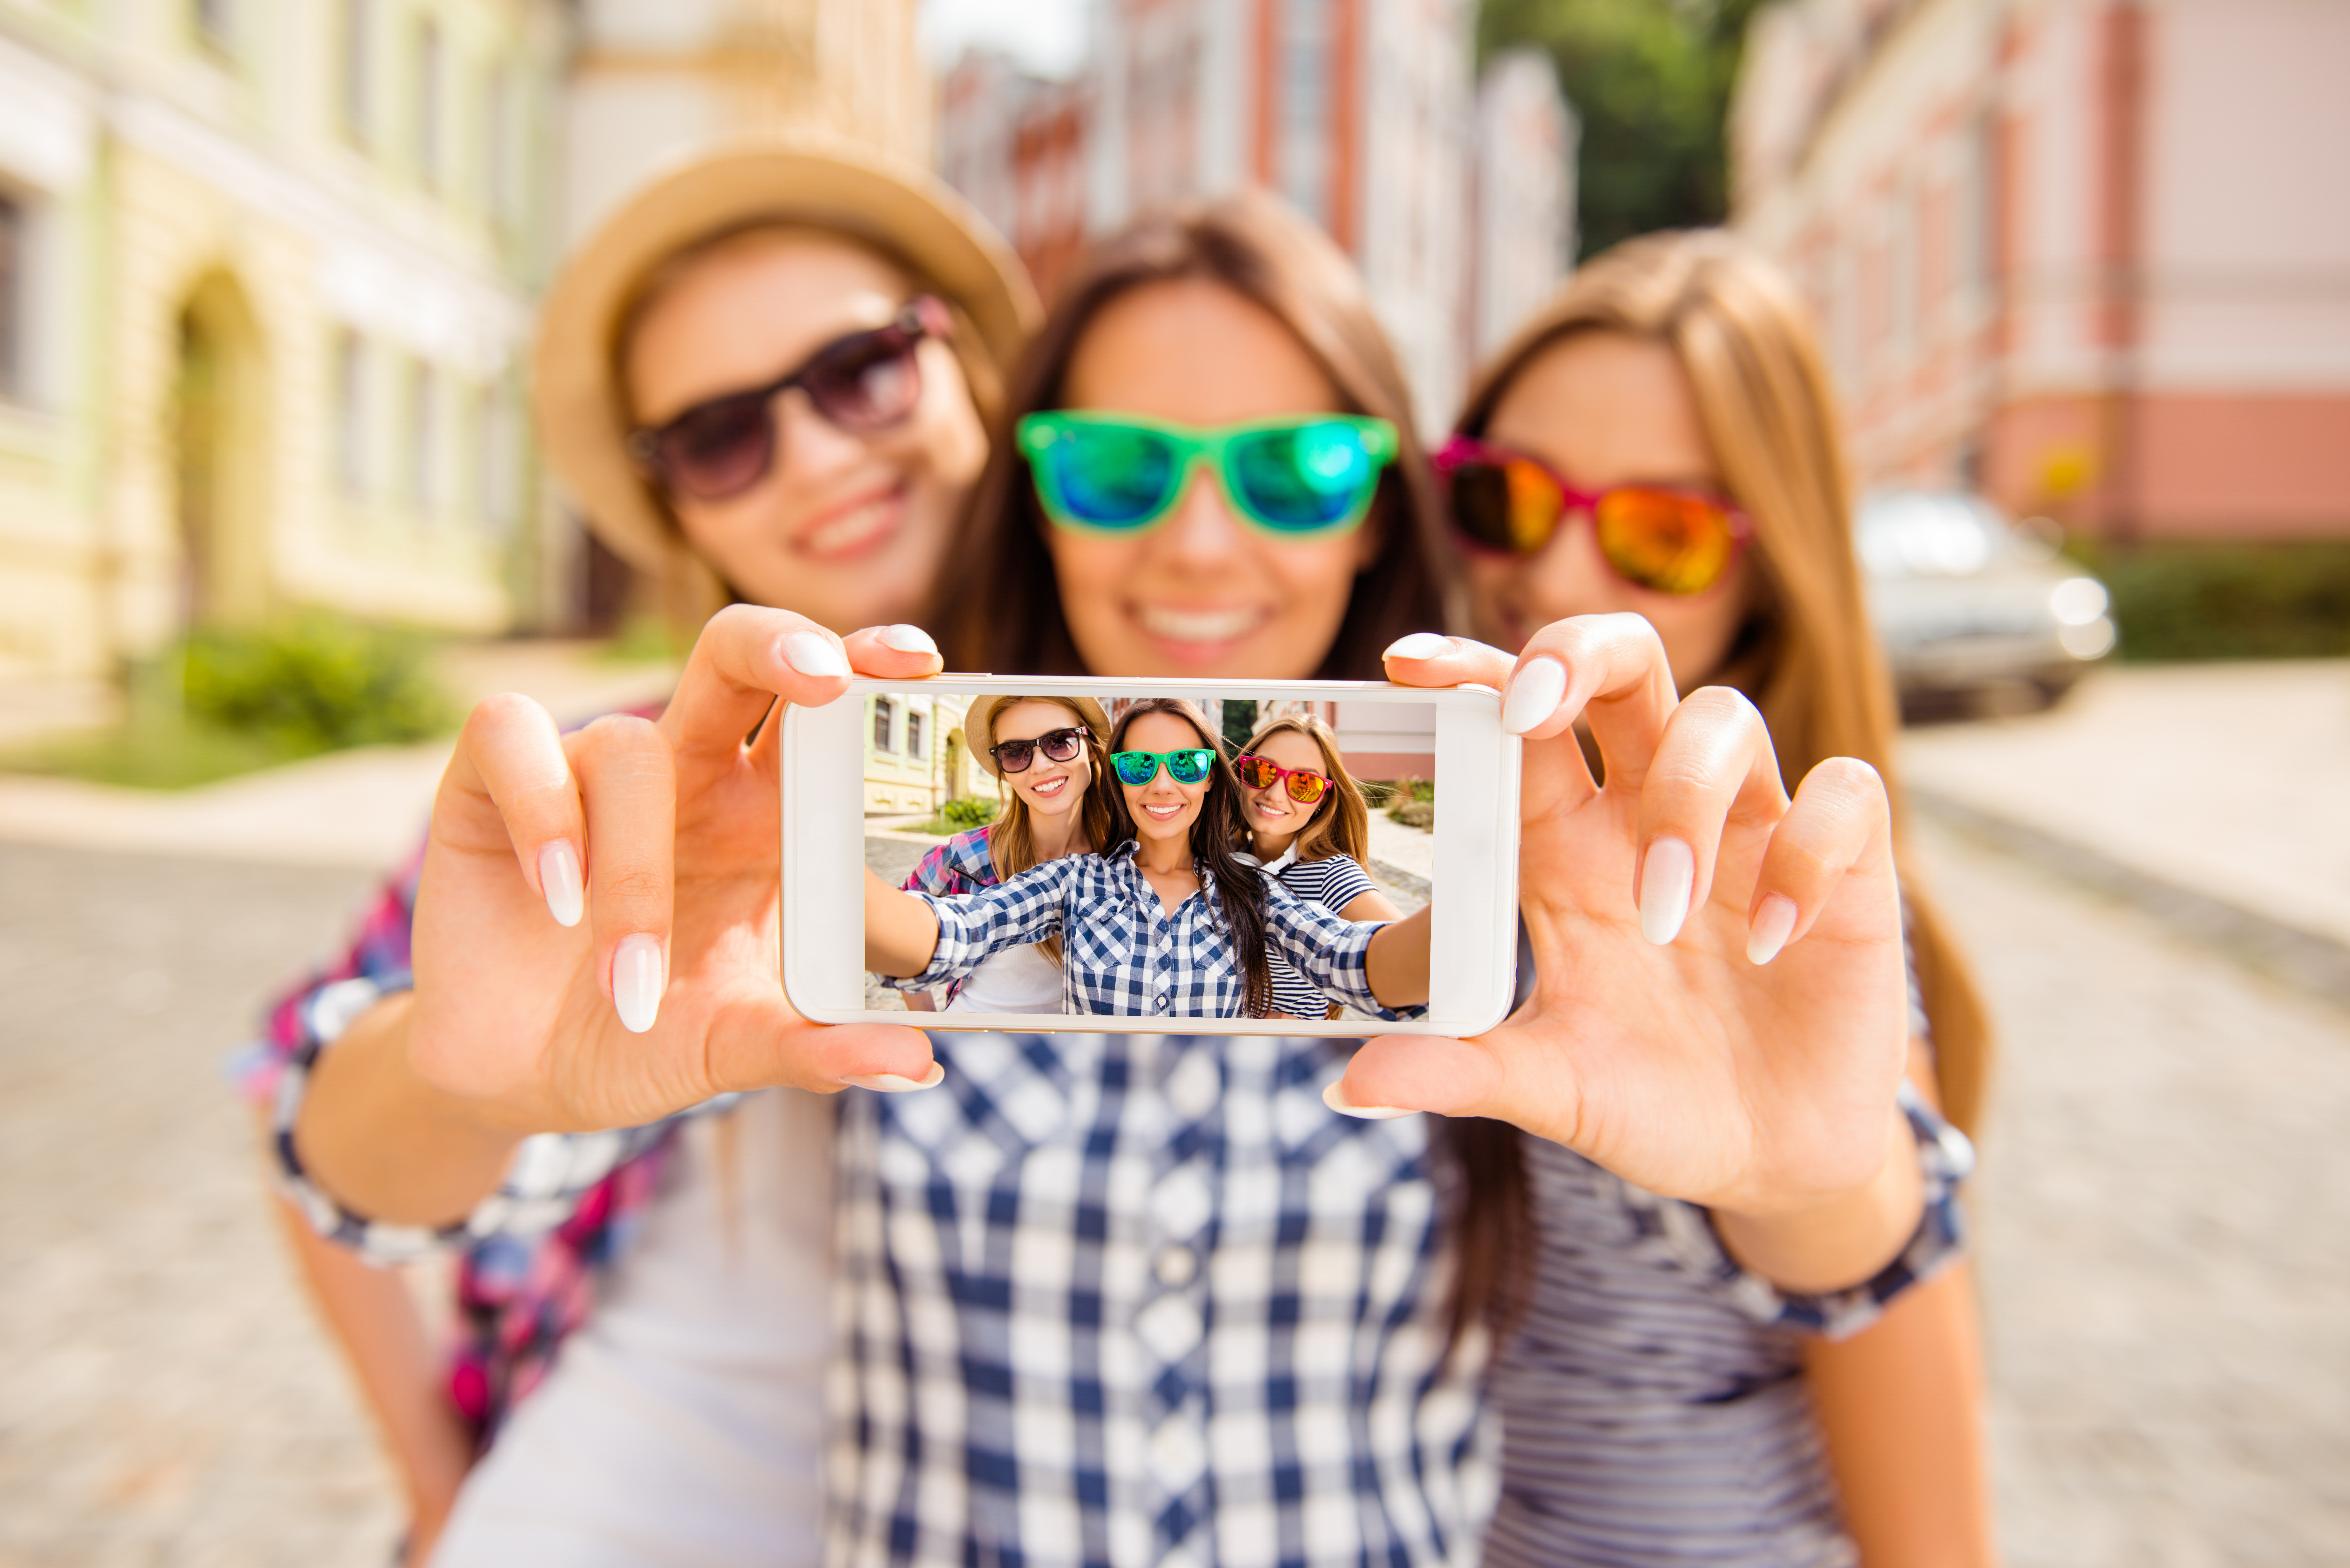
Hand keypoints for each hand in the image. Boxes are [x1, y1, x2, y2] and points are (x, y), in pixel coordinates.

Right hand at [404, 609, 943, 1134]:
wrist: (524, 1077)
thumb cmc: (647, 1037)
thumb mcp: (736, 1047)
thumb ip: (819, 1048)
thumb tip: (918, 1063)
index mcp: (760, 812)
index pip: (819, 712)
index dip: (864, 665)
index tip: (921, 662)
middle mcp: (684, 773)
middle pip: (734, 654)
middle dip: (778, 644)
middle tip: (824, 678)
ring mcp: (587, 770)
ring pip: (627, 745)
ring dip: (635, 872)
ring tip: (632, 983)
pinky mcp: (492, 782)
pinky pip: (513, 736)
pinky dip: (542, 812)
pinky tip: (555, 896)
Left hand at [1352, 619, 1911, 1224]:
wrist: (1767, 1161)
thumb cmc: (1651, 1101)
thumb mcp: (1552, 1089)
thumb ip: (1463, 1074)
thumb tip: (1352, 1087)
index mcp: (1568, 848)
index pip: (1517, 726)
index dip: (1471, 676)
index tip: (1405, 668)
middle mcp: (1651, 816)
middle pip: (1625, 665)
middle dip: (1577, 654)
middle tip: (1533, 708)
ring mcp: (1752, 831)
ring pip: (1723, 717)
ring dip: (1684, 800)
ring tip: (1666, 909)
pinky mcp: (1845, 866)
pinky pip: (1845, 794)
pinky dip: (1808, 851)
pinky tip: (1771, 937)